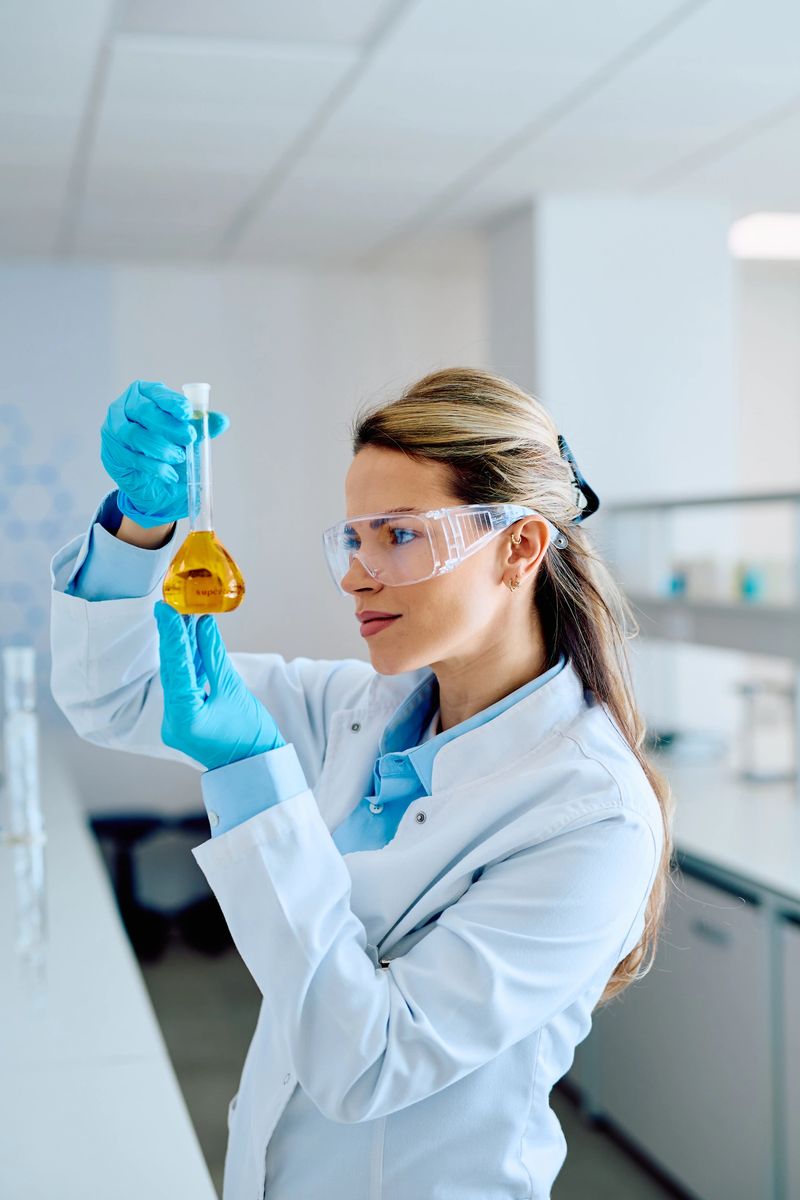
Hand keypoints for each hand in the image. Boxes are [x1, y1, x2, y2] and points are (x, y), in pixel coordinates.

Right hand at [101, 380, 229, 528]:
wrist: (149, 479)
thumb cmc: (167, 446)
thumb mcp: (187, 436)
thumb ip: (202, 427)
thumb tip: (222, 420)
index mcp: (144, 393)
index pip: (156, 392)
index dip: (172, 402)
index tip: (188, 412)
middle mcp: (125, 407)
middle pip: (144, 411)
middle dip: (169, 425)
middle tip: (189, 438)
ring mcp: (114, 428)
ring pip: (134, 434)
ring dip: (160, 447)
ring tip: (179, 457)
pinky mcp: (112, 451)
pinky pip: (132, 458)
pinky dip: (154, 467)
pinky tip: (170, 475)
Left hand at [154, 600, 285, 770]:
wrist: (257, 768)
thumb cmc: (251, 736)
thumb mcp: (234, 691)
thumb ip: (214, 656)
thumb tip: (203, 625)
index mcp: (184, 717)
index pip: (175, 668)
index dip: (171, 636)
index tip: (166, 609)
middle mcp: (173, 720)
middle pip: (171, 670)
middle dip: (174, 637)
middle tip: (170, 605)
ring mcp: (177, 721)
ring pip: (177, 676)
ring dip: (183, 648)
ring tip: (184, 616)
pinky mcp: (185, 718)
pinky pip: (184, 686)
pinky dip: (190, 664)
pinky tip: (194, 641)